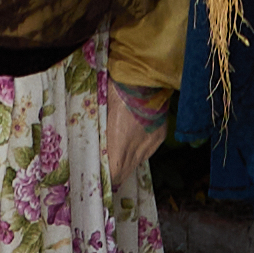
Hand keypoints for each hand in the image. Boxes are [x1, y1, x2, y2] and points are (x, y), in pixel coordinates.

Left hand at [104, 79, 166, 195]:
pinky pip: (147, 151)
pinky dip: (138, 150)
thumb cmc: (115, 89)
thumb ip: (99, 135)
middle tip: (104, 171)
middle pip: (124, 172)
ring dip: (126, 162)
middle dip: (114, 172)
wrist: (143, 73)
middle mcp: (137, 146)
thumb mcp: (100, 112)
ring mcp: (151, 141)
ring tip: (116, 156)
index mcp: (119, 141)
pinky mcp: (160, 135)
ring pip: (136, 163)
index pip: (114, 172)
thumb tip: (93, 151)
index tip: (98, 179)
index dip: (106, 178)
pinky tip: (132, 140)